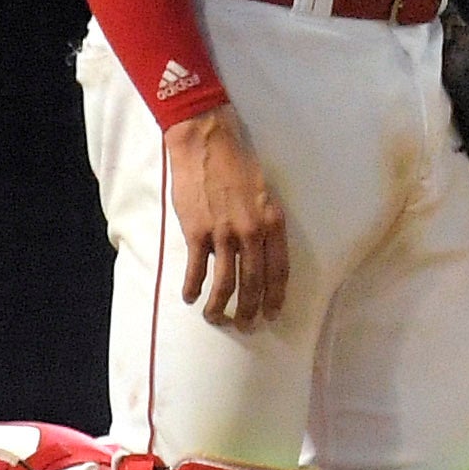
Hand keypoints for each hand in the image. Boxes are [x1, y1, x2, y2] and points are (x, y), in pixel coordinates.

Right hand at [163, 108, 289, 329]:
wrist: (207, 143)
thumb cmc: (237, 164)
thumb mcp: (263, 193)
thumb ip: (263, 224)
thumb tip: (256, 253)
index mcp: (272, 221)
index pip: (279, 270)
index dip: (275, 296)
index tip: (272, 314)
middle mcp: (251, 231)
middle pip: (253, 282)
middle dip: (249, 310)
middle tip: (245, 325)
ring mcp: (223, 233)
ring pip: (225, 282)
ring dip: (220, 307)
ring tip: (216, 318)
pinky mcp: (197, 231)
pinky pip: (196, 269)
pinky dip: (193, 287)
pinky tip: (189, 297)